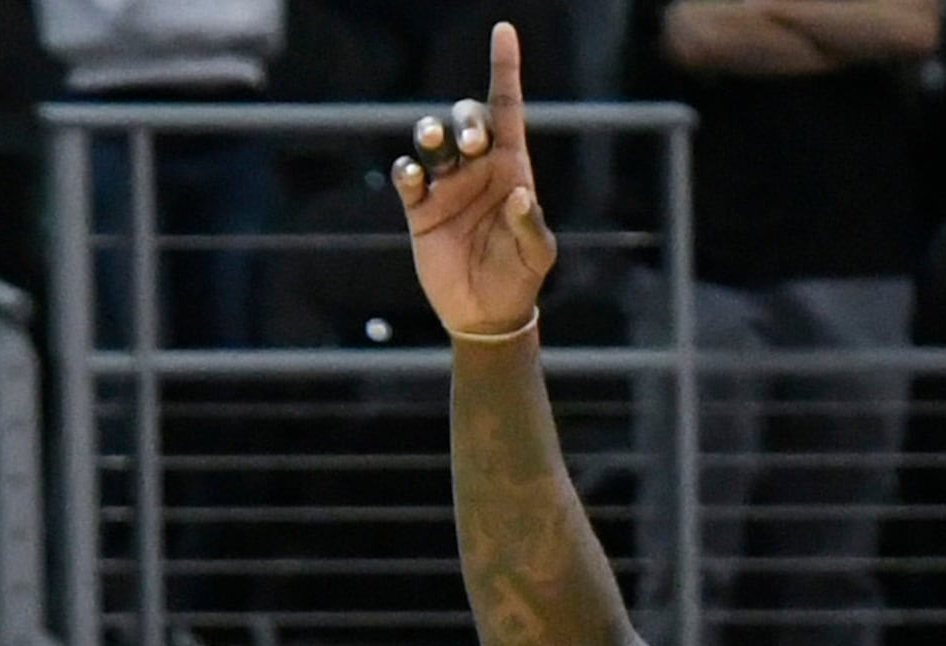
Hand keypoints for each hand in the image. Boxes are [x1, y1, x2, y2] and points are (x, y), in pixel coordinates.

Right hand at [391, 25, 557, 339]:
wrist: (487, 313)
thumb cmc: (520, 277)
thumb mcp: (537, 255)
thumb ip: (532, 226)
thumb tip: (519, 196)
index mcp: (512, 168)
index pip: (507, 109)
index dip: (505, 69)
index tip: (504, 31)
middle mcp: (478, 169)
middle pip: (466, 119)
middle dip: (465, 118)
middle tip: (472, 143)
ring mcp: (447, 186)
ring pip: (432, 140)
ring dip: (431, 133)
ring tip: (436, 142)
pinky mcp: (421, 209)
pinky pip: (409, 178)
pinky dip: (408, 171)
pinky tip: (415, 179)